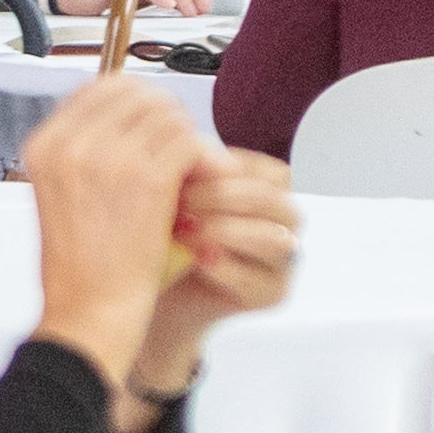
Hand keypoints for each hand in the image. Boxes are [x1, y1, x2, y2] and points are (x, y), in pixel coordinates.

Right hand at [19, 75, 211, 386]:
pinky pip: (187, 143)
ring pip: (168, 115)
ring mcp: (107, 158)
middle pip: (137, 93)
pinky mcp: (145, 178)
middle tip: (183, 147)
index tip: (155, 123)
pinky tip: (208, 180)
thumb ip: (82, 154)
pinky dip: (205, 158)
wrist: (87, 311)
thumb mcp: (59, 195)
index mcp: (44, 145)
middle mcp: (70, 143)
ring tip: (196, 169)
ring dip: (189, 138)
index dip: (136, 101)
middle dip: (167, 117)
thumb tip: (131, 121)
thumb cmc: (79, 267)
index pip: (98, 87)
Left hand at [135, 148, 297, 400]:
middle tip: (178, 198)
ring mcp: (283, 260)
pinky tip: (193, 256)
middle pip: (270, 200)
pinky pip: (259, 279)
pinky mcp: (272, 293)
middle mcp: (283, 221)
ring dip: (224, 230)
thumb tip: (181, 139)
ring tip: (182, 229)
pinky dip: (223, 266)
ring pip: (273, 238)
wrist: (150, 285)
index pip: (266, 170)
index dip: (224, 167)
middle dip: (221, 195)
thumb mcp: (173, 189)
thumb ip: (188, 166)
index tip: (180, 167)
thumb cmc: (161, 227)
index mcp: (267, 188)